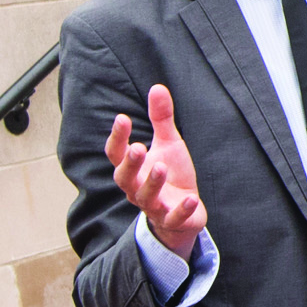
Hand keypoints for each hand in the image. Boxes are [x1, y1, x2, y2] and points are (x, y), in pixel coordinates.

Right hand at [107, 81, 206, 259]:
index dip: (117, 137)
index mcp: (133, 169)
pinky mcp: (173, 220)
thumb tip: (157, 86)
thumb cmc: (171, 173)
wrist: (185, 212)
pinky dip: (181, 210)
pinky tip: (191, 199)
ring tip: (161, 166)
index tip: (122, 118)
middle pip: (124, 179)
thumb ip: (161, 119)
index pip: (116, 154)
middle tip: (138, 147)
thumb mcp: (168, 143)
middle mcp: (137, 188)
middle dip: (130, 164)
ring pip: (146, 198)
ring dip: (152, 183)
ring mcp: (154, 206)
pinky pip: (173, 218)